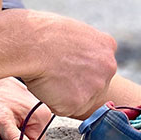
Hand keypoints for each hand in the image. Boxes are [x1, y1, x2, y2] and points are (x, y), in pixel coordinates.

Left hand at [0, 78, 53, 139]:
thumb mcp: (3, 125)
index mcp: (42, 117)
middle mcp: (43, 111)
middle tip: (0, 133)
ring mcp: (36, 107)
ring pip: (26, 133)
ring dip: (13, 134)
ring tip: (0, 124)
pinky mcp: (27, 104)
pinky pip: (22, 123)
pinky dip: (11, 125)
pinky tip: (2, 118)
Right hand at [3, 9, 117, 117]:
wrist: (32, 44)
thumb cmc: (44, 33)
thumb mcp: (75, 31)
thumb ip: (84, 47)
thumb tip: (77, 58)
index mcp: (107, 46)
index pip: (100, 65)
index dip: (81, 67)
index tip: (68, 65)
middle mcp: (108, 67)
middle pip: (94, 84)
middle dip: (77, 82)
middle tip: (57, 73)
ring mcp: (96, 87)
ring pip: (80, 98)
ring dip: (64, 93)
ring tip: (49, 76)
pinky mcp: (79, 103)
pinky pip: (65, 108)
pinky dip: (53, 101)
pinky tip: (46, 85)